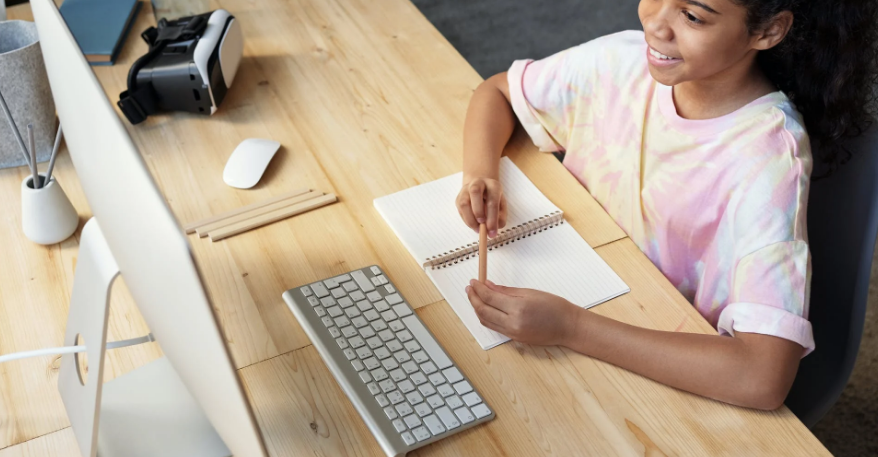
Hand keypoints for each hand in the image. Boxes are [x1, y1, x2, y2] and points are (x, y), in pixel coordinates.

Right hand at [456, 176, 506, 236]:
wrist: (482, 188)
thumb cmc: (493, 199)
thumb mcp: (501, 206)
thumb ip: (500, 217)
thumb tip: (493, 229)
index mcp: (493, 185)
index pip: (492, 200)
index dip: (492, 218)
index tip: (492, 233)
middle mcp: (478, 183)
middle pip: (475, 192)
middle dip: (478, 211)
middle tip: (482, 226)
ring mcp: (466, 189)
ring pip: (464, 203)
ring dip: (470, 219)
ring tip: (477, 229)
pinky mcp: (458, 197)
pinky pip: (460, 210)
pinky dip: (466, 220)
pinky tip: (473, 225)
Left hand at [465, 279, 581, 346]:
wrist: (568, 327)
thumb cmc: (555, 307)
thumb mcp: (530, 293)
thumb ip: (506, 291)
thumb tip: (489, 286)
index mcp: (518, 308)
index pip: (489, 297)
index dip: (478, 289)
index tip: (473, 282)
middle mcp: (513, 323)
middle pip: (483, 311)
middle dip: (473, 299)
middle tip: (470, 288)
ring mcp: (513, 333)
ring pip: (486, 322)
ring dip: (478, 309)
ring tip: (474, 297)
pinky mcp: (515, 339)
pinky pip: (495, 328)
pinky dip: (487, 318)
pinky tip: (486, 309)